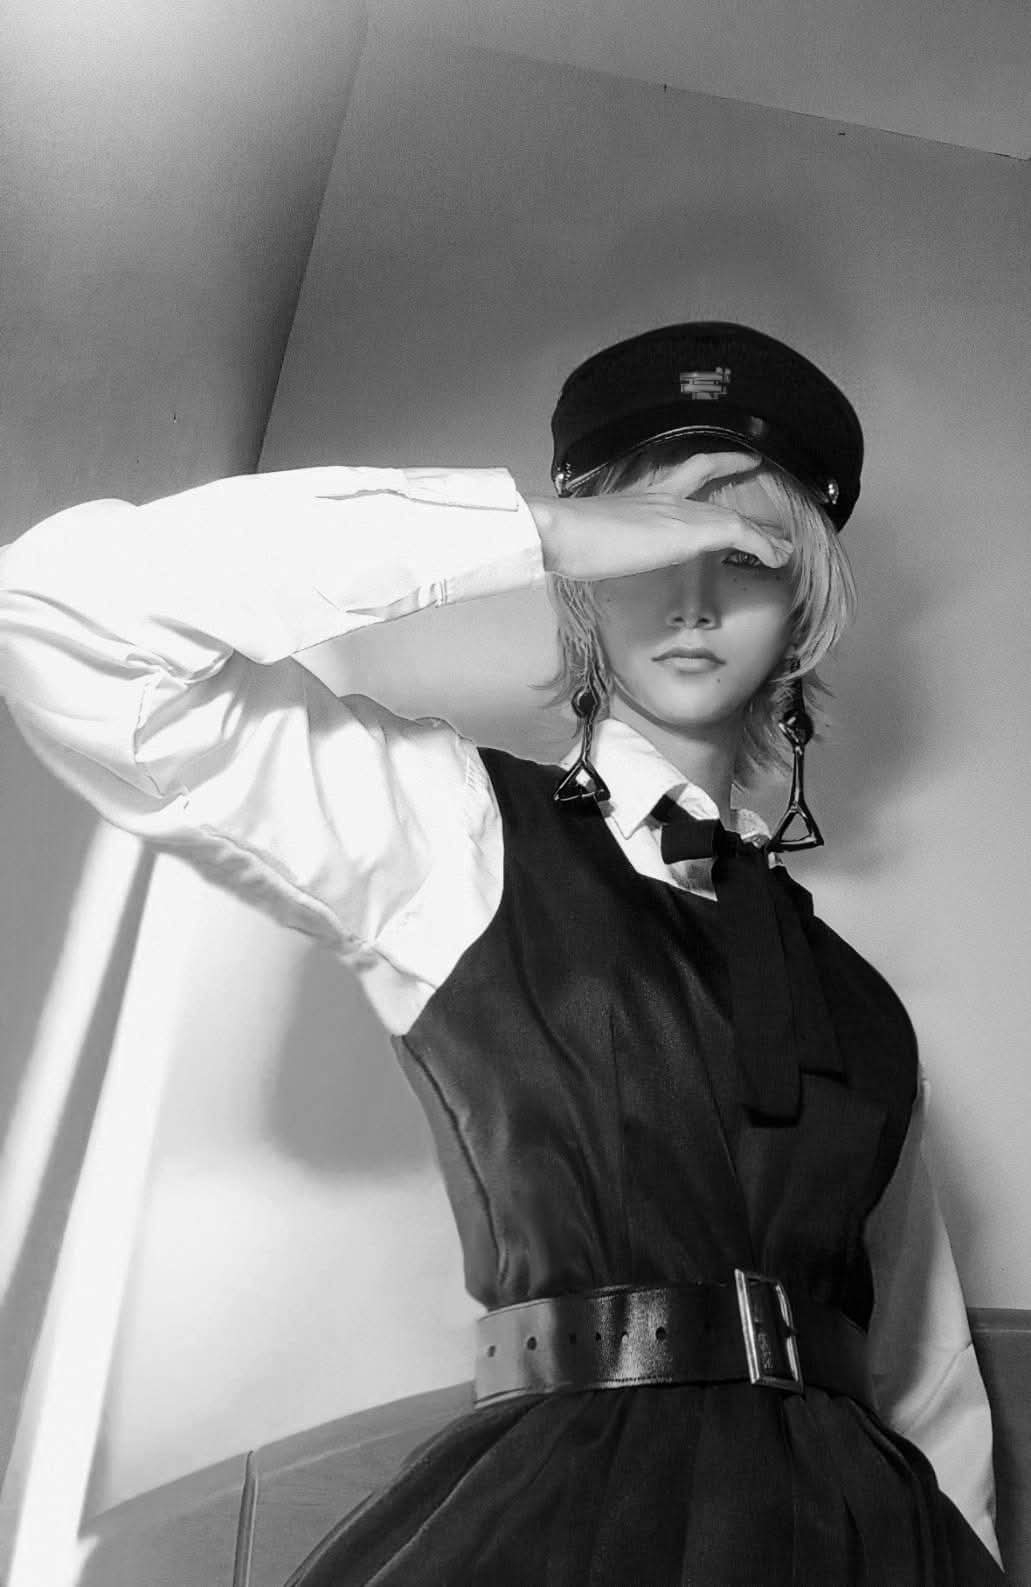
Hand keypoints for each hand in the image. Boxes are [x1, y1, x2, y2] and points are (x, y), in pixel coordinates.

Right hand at [527, 452, 789, 581]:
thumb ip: (596, 541)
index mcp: (640, 496)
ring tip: (782, 544)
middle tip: (758, 479)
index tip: (732, 458)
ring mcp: (679, 512)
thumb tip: (584, 556)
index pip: (685, 473)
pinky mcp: (691, 532)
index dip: (713, 464)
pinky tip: (778, 555)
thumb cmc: (564, 537)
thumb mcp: (585, 537)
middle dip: (738, 480)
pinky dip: (763, 544)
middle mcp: (664, 498)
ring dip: (759, 532)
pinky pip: (739, 534)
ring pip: (731, 516)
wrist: (563, 531)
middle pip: (712, 484)